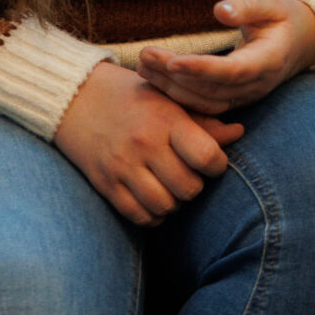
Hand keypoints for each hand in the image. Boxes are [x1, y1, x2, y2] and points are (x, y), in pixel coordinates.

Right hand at [55, 62, 245, 225]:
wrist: (76, 97)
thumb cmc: (132, 97)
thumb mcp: (168, 99)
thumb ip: (203, 120)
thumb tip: (239, 133)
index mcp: (165, 119)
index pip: (207, 157)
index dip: (217, 165)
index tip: (210, 161)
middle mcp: (144, 144)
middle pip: (189, 188)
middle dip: (195, 185)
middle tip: (188, 173)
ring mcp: (122, 167)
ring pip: (165, 206)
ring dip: (174, 202)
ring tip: (170, 186)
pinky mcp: (105, 184)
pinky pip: (140, 216)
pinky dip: (153, 214)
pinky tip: (153, 197)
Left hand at [136, 0, 314, 115]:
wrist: (300, 41)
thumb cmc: (283, 16)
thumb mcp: (271, 2)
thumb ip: (247, 6)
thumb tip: (219, 11)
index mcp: (269, 61)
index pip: (232, 71)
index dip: (201, 69)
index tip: (171, 60)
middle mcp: (256, 85)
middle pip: (211, 89)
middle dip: (174, 75)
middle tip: (144, 56)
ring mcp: (245, 96)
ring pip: (203, 101)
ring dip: (170, 87)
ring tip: (142, 67)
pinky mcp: (233, 99)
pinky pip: (202, 105)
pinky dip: (177, 95)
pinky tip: (153, 80)